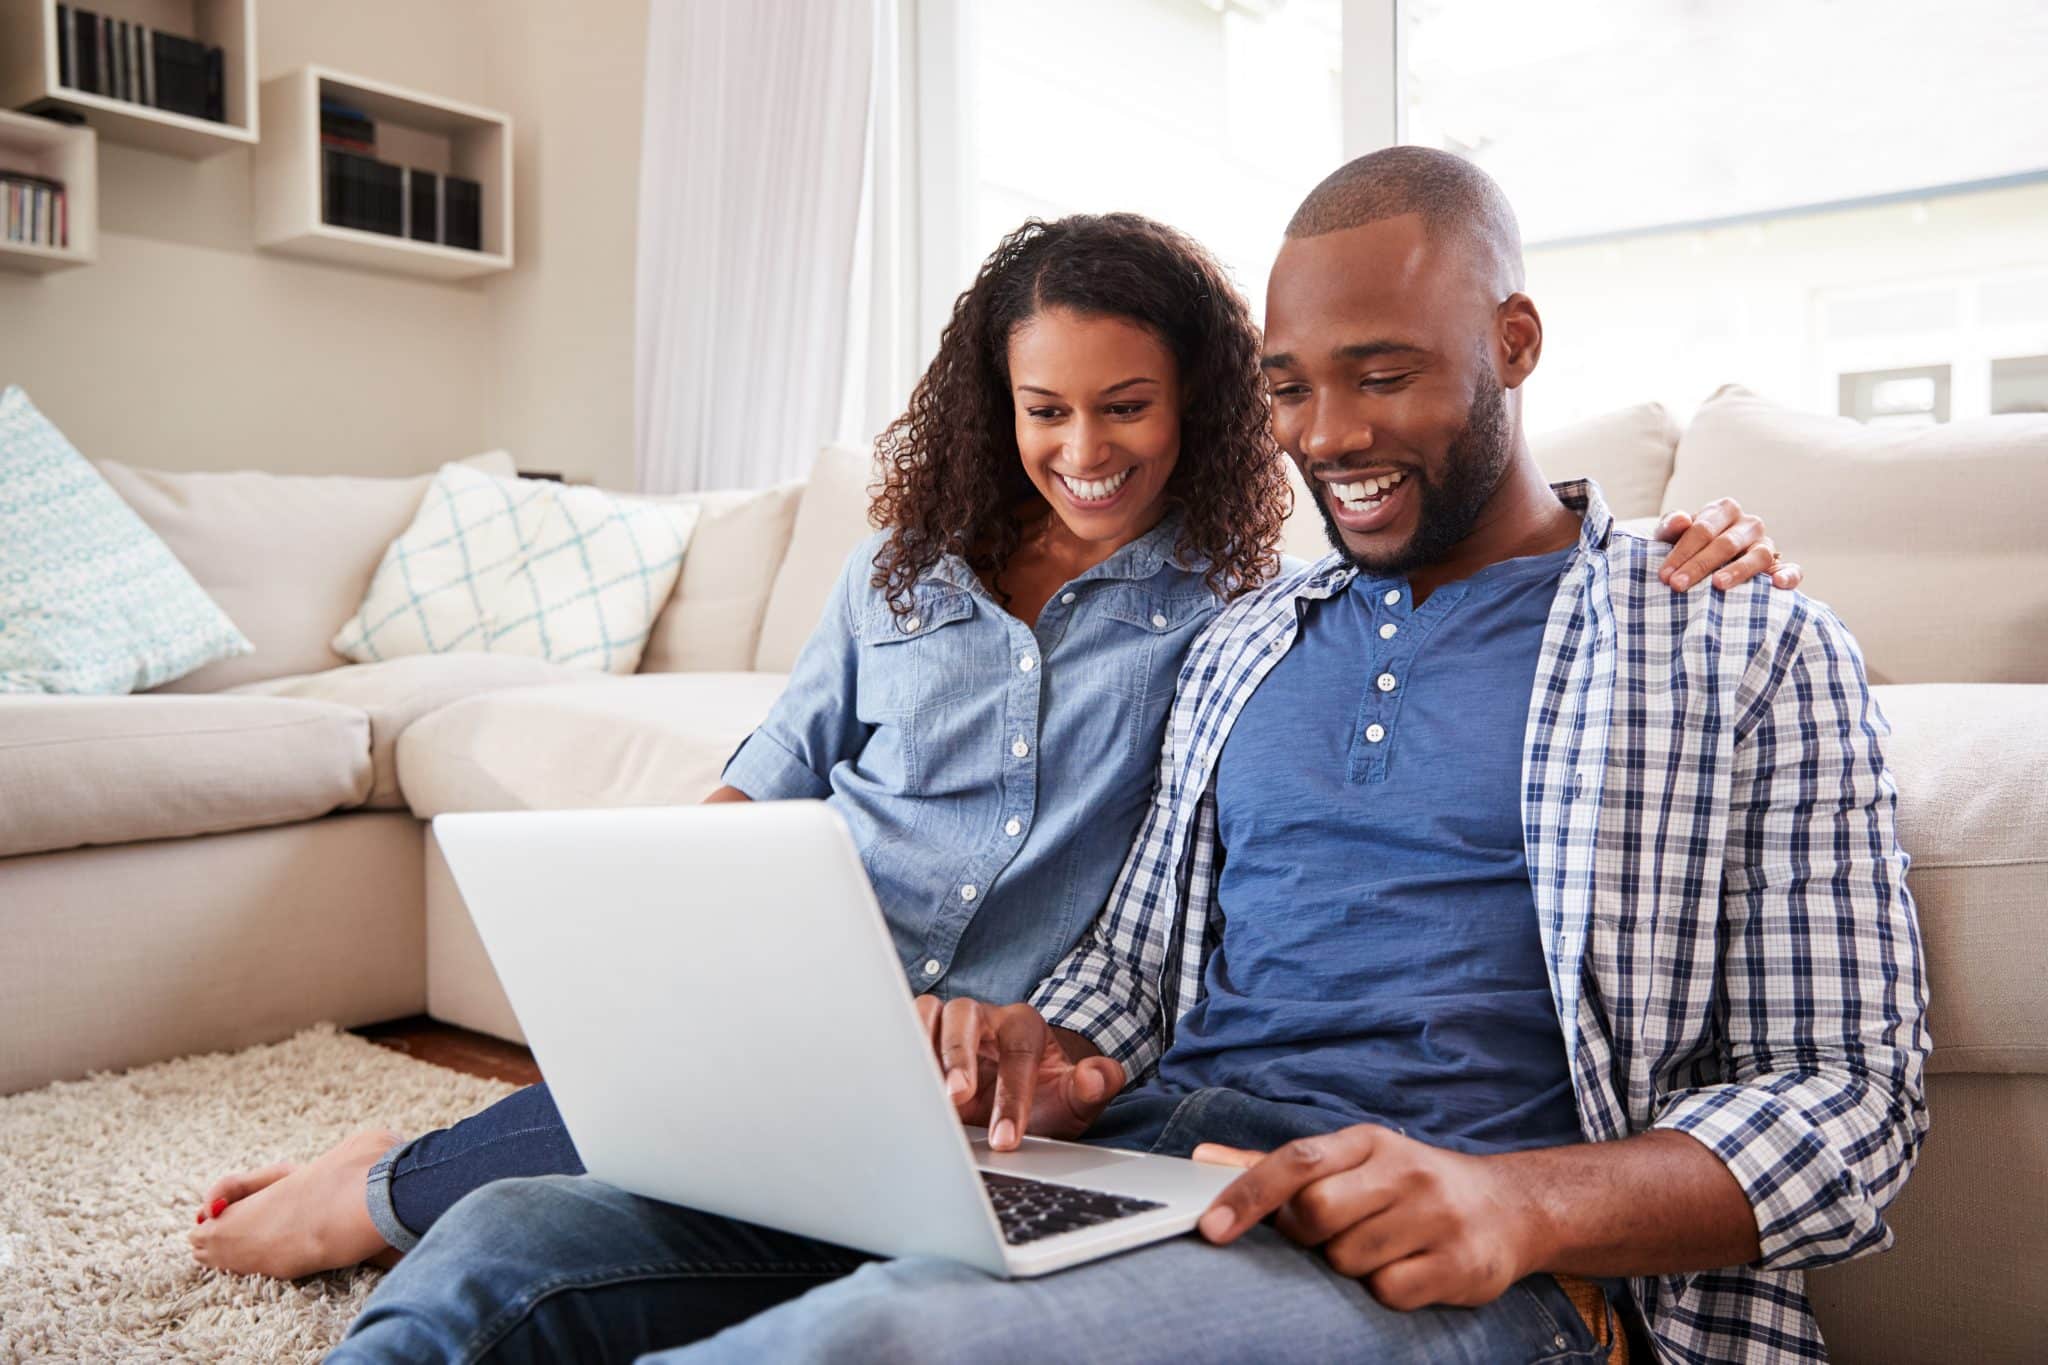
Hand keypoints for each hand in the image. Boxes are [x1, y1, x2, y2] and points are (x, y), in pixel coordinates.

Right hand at [913, 996, 1124, 1150]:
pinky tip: (895, 1084)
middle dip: (959, 1056)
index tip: (1006, 1138)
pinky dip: (897, 1050)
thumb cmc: (1043, 1098)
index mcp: (1024, 1025)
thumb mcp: (1073, 1099)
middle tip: (955, 1099)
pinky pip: (902, 1028)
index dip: (1012, 1097)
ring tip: (920, 1088)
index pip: (1018, 1053)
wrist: (1019, 1098)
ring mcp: (948, 1024)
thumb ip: (1093, 1087)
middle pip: (965, 1015)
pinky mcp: (920, 1037)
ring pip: (928, 1013)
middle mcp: (984, 1017)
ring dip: (920, 1046)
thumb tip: (1098, 1075)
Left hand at [1192, 1126, 1541, 1311]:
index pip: (1297, 1159)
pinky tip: (1404, 1271)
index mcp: (1368, 1141)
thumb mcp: (1353, 1161)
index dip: (1248, 1194)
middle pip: (1317, 1213)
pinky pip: (1389, 1292)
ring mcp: (1436, 1216)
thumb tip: (1203, 1157)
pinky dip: (1383, 1291)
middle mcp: (1405, 1170)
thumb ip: (1278, 1166)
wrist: (1510, 1207)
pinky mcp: (1461, 1263)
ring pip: (1349, 1259)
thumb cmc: (1411, 1185)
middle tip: (1327, 1237)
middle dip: (1307, 1237)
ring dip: (1347, 1267)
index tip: (1211, 1228)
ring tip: (1376, 1250)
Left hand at [1654, 497, 1801, 591]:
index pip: (1703, 529)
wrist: (1702, 560)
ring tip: (1718, 585)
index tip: (1665, 575)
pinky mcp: (1780, 565)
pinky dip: (1789, 575)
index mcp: (1724, 510)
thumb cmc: (1686, 546)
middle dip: (1700, 565)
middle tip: (1678, 585)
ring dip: (1738, 570)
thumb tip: (1681, 520)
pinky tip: (1778, 584)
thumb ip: (1671, 527)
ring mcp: (1766, 544)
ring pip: (1759, 555)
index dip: (1682, 552)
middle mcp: (1748, 524)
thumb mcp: (1671, 535)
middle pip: (1726, 543)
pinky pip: (1792, 569)